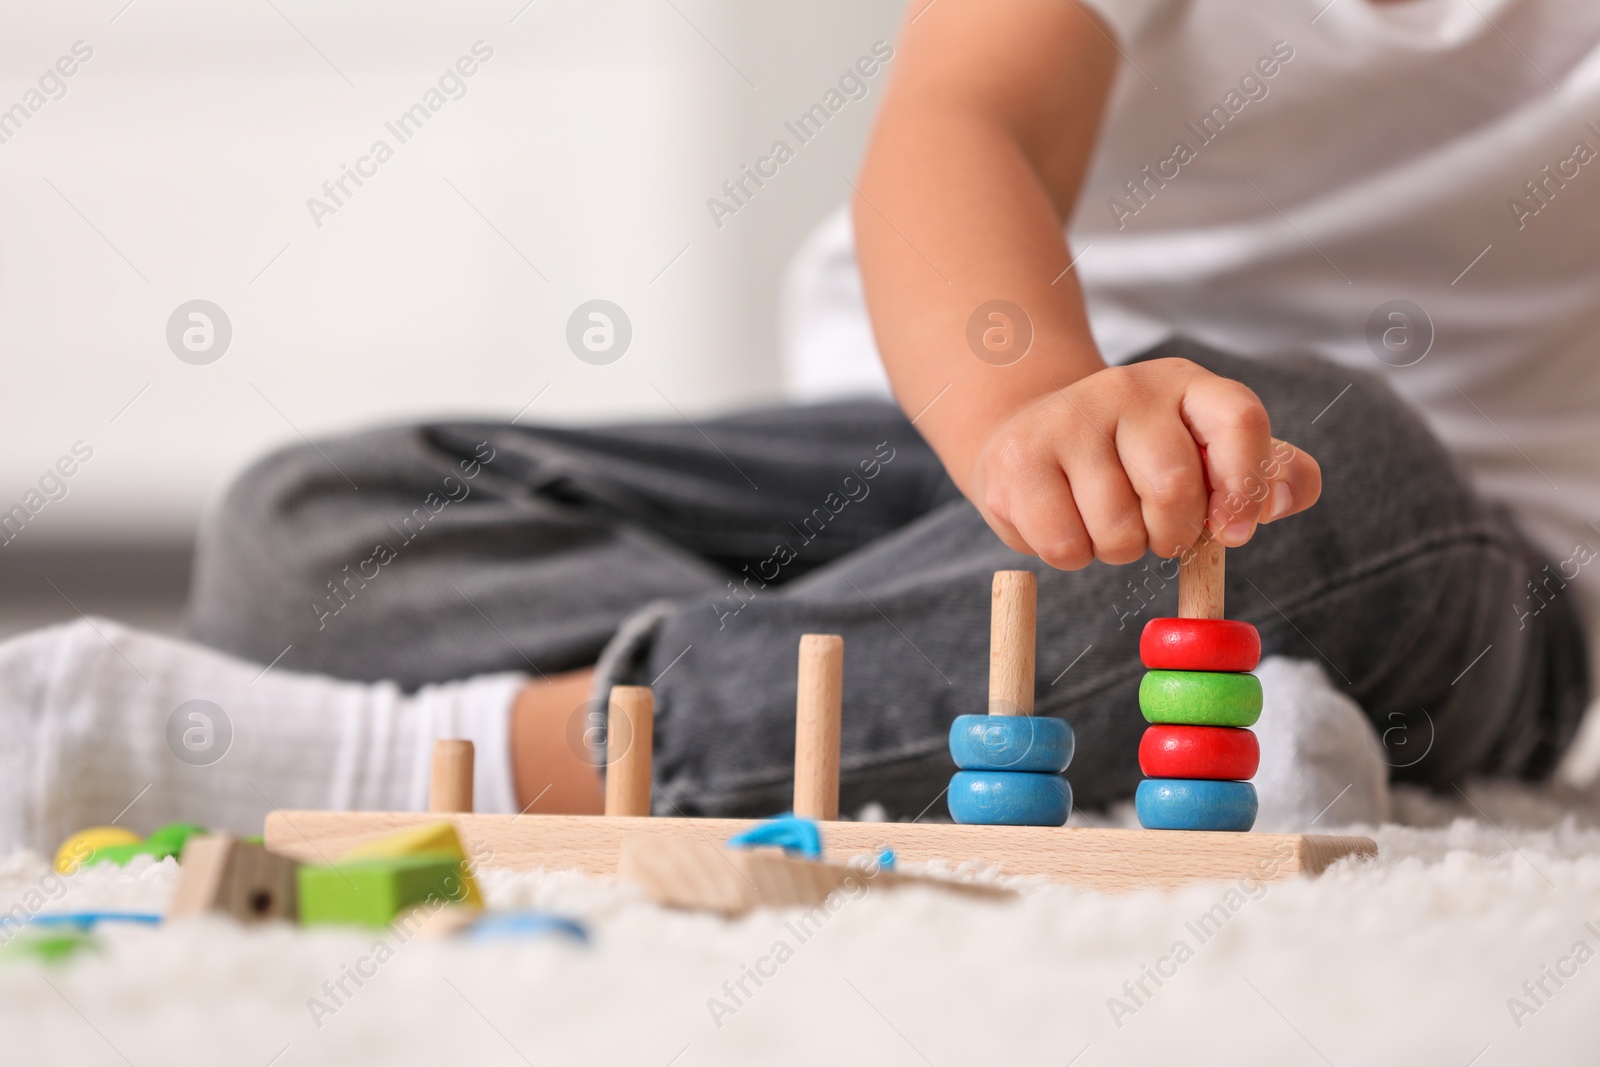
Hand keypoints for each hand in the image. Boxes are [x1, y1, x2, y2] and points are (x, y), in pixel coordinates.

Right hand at [968, 358, 1321, 567]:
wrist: (1030, 435)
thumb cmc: (1131, 457)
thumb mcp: (1204, 454)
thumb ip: (1266, 474)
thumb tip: (1283, 500)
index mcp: (1186, 384)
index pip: (1239, 420)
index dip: (1246, 485)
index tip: (1233, 532)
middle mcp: (1126, 388)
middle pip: (1174, 486)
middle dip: (1172, 535)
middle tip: (1157, 532)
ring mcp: (1067, 419)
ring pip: (1117, 529)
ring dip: (1118, 550)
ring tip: (1104, 521)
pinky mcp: (1017, 459)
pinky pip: (1064, 545)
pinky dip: (1072, 555)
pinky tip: (1066, 522)